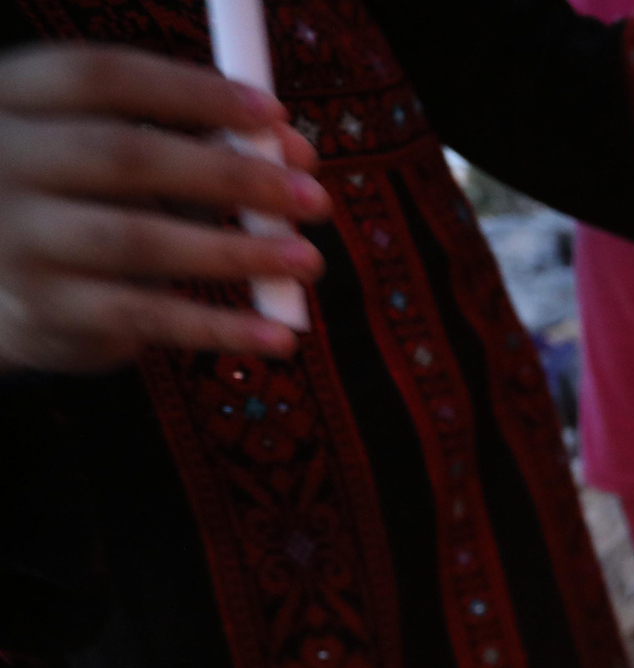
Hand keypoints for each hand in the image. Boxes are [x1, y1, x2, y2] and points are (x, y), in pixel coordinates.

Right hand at [0, 44, 327, 372]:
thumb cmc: (79, 205)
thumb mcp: (119, 160)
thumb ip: (199, 146)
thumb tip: (297, 152)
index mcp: (17, 99)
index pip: (102, 75)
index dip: (192, 90)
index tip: (275, 112)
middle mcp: (4, 161)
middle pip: (124, 156)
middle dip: (231, 175)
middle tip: (315, 199)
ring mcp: (16, 238)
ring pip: (137, 241)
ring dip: (235, 253)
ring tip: (309, 261)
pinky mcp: (44, 310)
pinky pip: (144, 318)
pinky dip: (219, 328)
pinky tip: (278, 337)